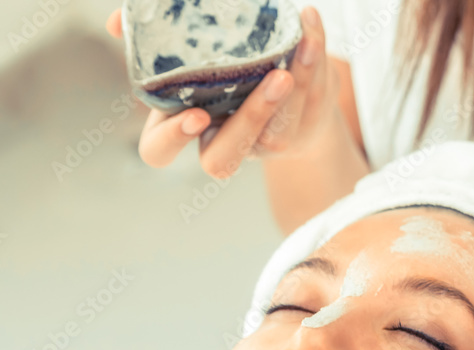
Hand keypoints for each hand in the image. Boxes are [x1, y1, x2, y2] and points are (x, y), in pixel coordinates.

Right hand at [105, 5, 339, 178]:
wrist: (274, 64)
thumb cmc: (217, 52)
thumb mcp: (182, 38)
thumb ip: (149, 27)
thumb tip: (117, 22)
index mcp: (179, 119)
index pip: (158, 150)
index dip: (172, 138)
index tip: (195, 113)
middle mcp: (220, 137)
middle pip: (221, 160)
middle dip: (249, 121)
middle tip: (274, 82)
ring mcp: (261, 140)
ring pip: (276, 133)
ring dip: (293, 91)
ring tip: (301, 49)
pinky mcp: (299, 126)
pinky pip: (310, 102)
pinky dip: (313, 61)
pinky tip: (311, 27)